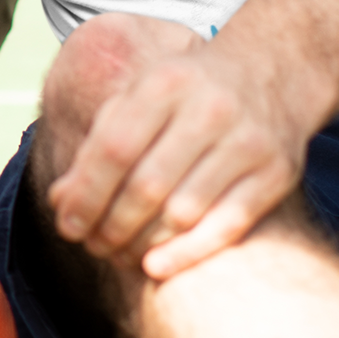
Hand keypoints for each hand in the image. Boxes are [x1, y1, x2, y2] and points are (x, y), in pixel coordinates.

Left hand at [44, 42, 311, 279]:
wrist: (272, 72)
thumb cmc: (189, 91)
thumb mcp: (142, 96)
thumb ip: (101, 141)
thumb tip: (61, 199)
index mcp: (166, 82)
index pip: (114, 147)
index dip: (86, 193)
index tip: (67, 225)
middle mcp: (210, 108)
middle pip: (147, 185)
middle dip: (111, 224)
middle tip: (93, 246)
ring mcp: (248, 141)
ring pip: (184, 210)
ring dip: (144, 243)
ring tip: (120, 254)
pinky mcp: (277, 172)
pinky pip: (226, 225)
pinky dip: (187, 253)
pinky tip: (155, 265)